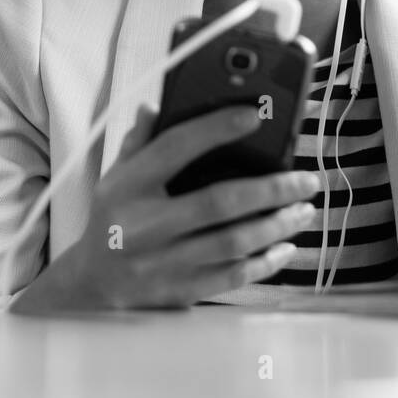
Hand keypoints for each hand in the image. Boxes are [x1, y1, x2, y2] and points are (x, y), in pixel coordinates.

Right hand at [11, 103, 319, 311]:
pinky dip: (265, 262)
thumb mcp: (117, 176)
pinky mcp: (179, 292)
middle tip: (307, 179)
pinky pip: (231, 277)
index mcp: (126, 188)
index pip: (173, 149)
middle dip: (272, 189)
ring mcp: (162, 263)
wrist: (90, 286)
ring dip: (277, 225)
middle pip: (218, 202)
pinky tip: (286, 246)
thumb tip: (159, 104)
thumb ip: (141, 140)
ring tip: (305, 210)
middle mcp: (143, 226)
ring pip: (233, 243)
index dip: (215, 129)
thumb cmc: (115, 219)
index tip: (254, 115)